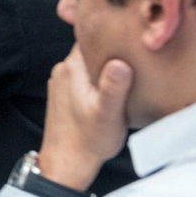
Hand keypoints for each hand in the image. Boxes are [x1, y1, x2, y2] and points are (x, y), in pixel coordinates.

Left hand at [38, 46, 132, 191]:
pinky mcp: (64, 94)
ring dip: (104, 65)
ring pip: (87, 62)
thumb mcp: (108, 113)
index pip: (90, 36)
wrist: (67, 162)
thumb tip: (120, 62)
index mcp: (72, 69)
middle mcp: (62, 71)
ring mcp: (61, 82)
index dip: (110, 34)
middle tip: (134, 55)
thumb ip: (113, 86)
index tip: (130, 36)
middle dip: (110, 50)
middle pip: (89, 48)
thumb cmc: (88, 140)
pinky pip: (83, 76)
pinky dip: (97, 78)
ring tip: (127, 71)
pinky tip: (111, 88)